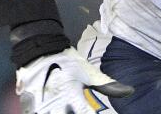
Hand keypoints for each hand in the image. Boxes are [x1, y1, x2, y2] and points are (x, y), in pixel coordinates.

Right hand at [16, 47, 132, 113]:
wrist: (40, 52)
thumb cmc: (68, 63)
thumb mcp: (89, 72)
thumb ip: (108, 85)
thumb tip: (130, 91)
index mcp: (72, 94)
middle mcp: (56, 102)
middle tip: (79, 111)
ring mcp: (40, 106)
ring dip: (60, 113)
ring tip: (69, 109)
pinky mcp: (30, 107)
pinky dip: (47, 112)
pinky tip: (56, 110)